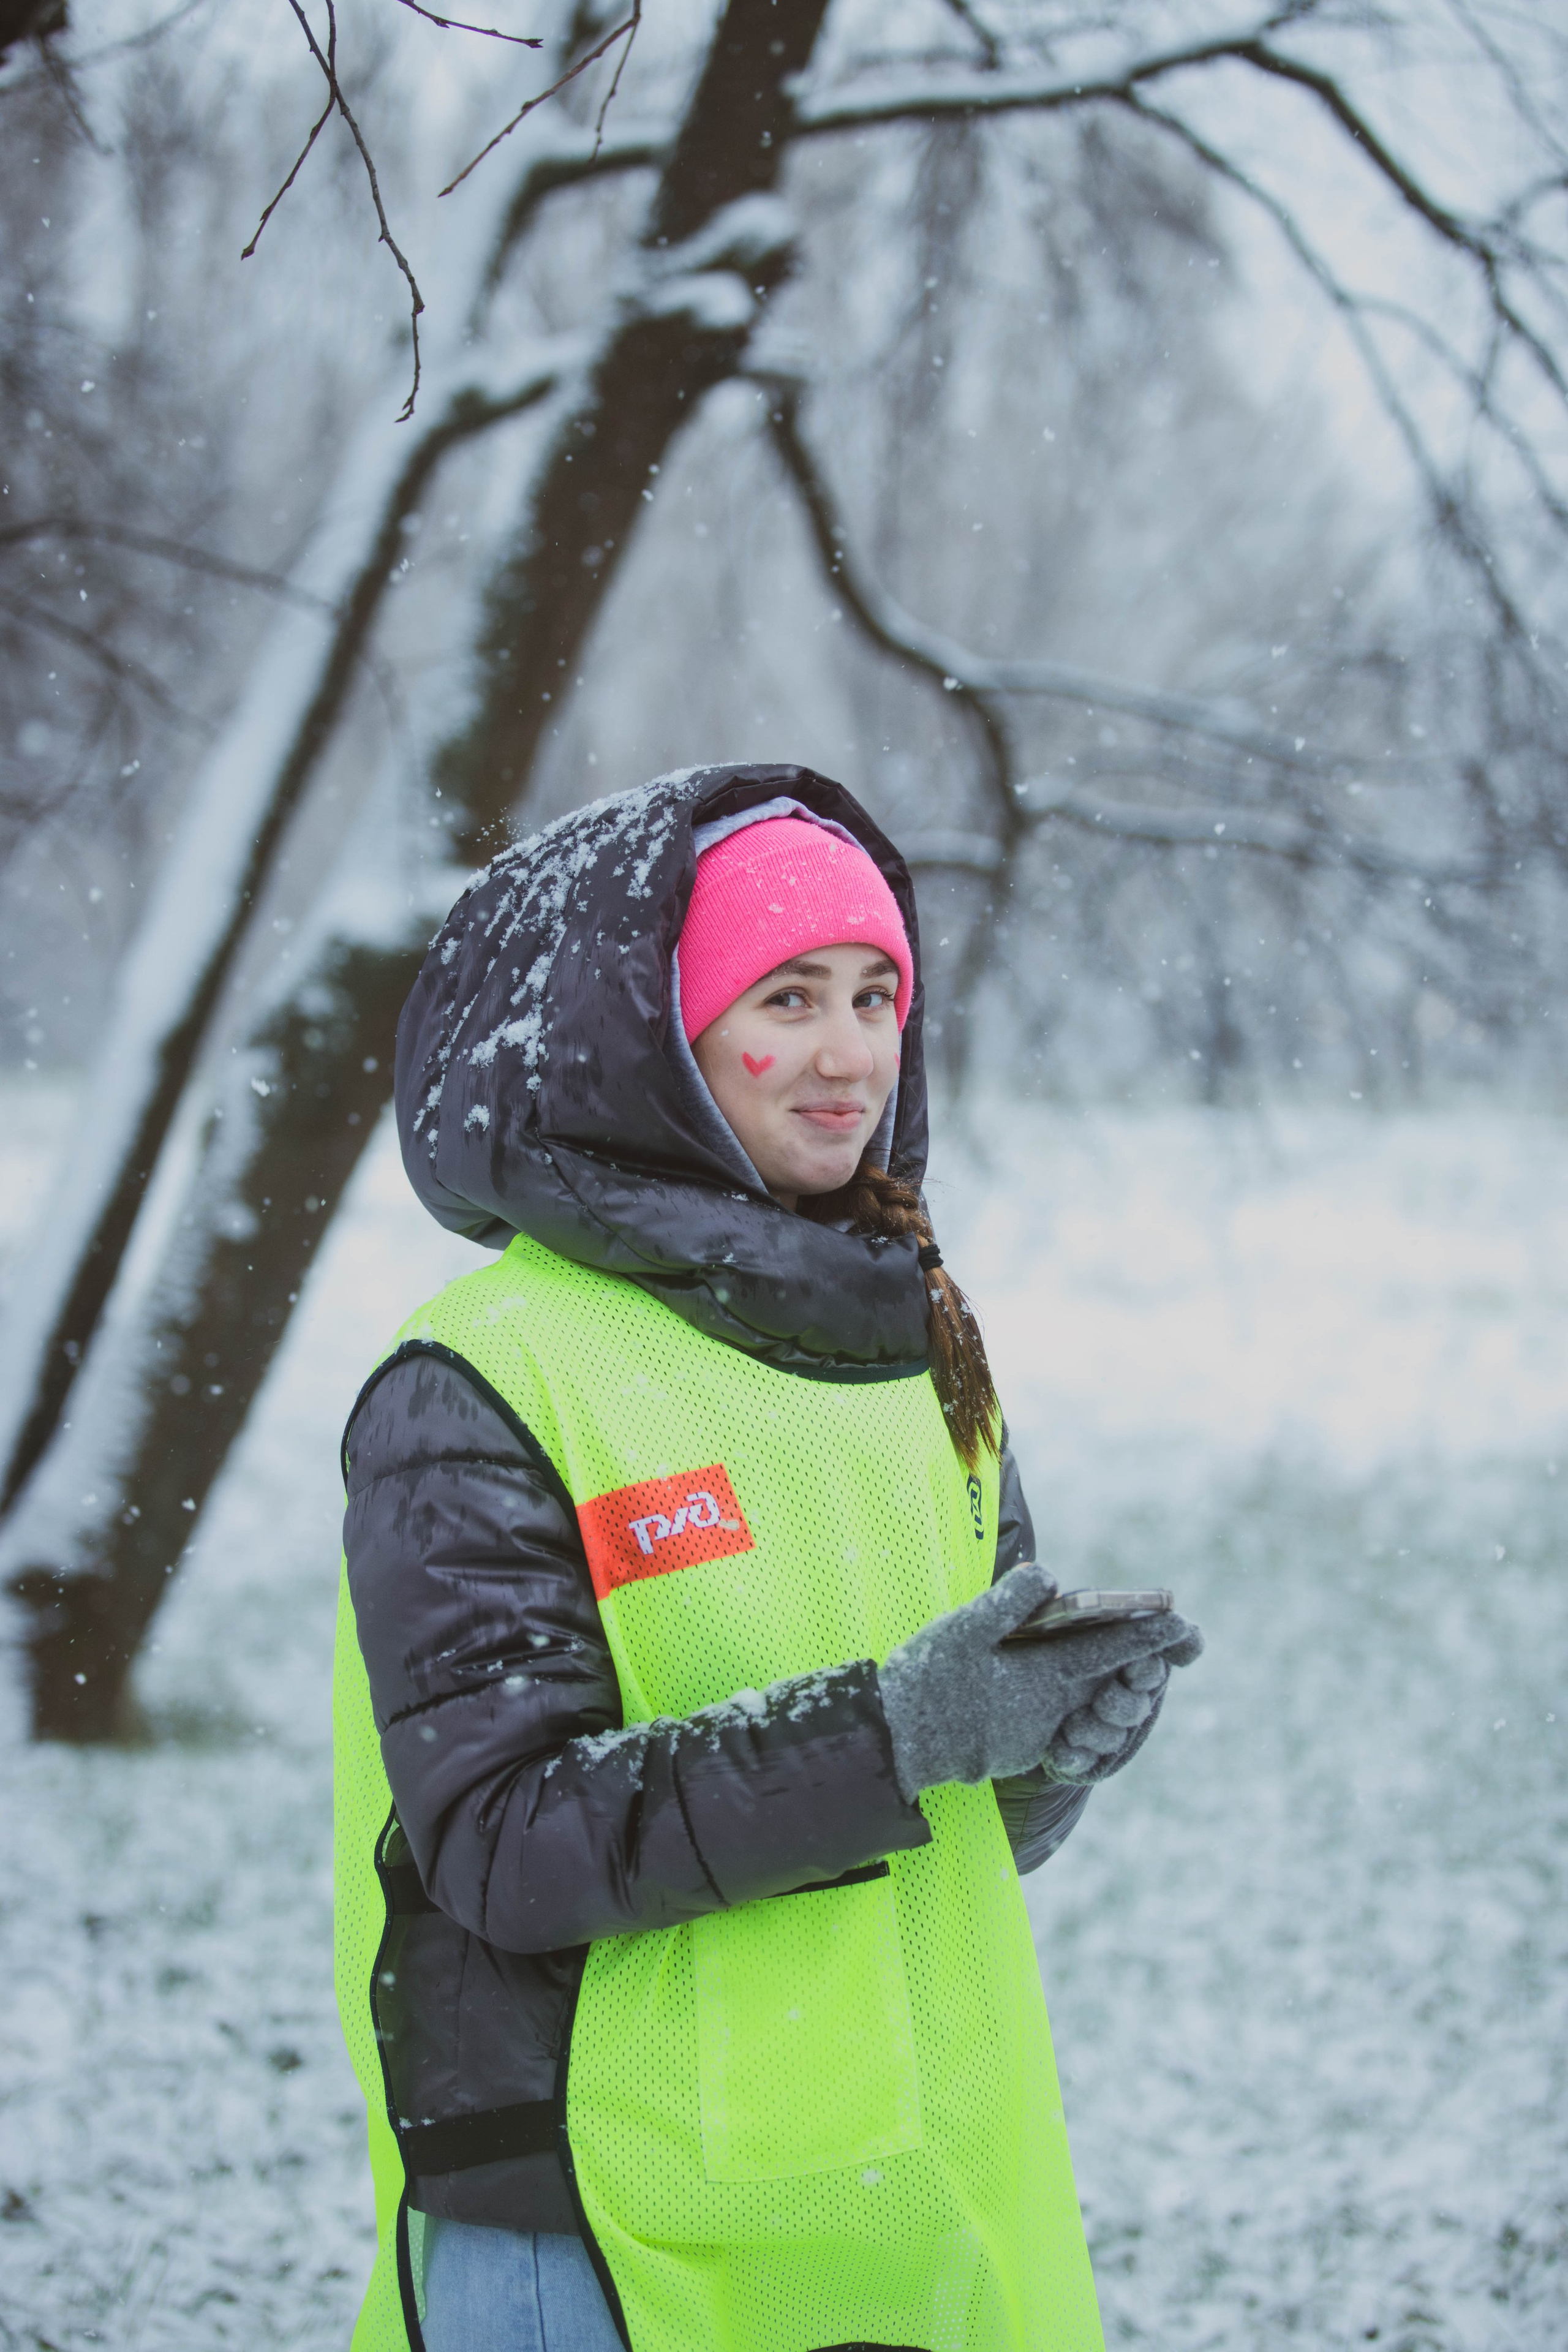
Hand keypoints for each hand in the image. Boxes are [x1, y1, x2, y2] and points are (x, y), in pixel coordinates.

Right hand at [877, 1560, 1200, 1800]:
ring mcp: (1037, 1734)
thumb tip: (1050, 1578)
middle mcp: (1049, 1710)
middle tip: (1176, 1644)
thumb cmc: (927, 1682)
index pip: (1105, 1651)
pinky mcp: (1021, 1748)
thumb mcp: (962, 1630)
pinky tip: (1073, 1692)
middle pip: (1106, 1682)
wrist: (898, 1744)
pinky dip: (1078, 1706)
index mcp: (1041, 1677)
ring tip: (1132, 1666)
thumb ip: (1008, 1604)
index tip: (1182, 1624)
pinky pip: (1063, 1724)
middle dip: (1140, 1663)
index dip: (1144, 1636)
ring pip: (1088, 1705)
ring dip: (1111, 1686)